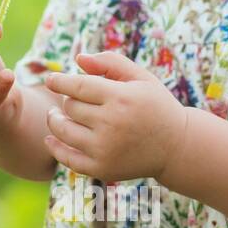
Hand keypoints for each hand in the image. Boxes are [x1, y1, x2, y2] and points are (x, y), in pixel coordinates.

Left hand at [42, 51, 188, 182]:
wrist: (177, 146)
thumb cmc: (155, 106)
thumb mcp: (141, 78)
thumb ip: (111, 63)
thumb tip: (79, 58)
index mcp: (121, 98)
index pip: (78, 86)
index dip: (59, 81)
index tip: (51, 79)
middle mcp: (112, 124)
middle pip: (70, 107)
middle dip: (67, 100)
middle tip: (72, 100)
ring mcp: (106, 149)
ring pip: (63, 130)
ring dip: (55, 120)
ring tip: (56, 114)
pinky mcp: (103, 168)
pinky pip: (68, 158)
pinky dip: (55, 148)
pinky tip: (50, 138)